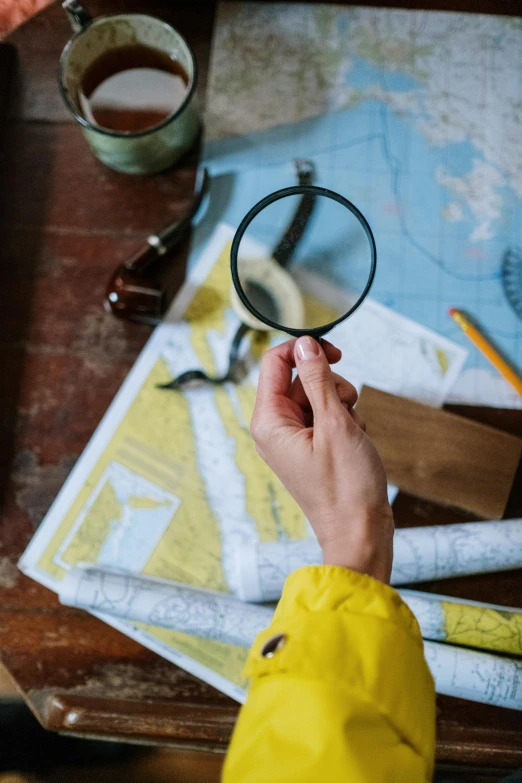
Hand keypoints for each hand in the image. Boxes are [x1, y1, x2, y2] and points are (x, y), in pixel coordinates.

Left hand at [250, 336, 393, 582]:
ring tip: (353, 430)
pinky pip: (327, 416)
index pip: (274, 363)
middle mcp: (275, 428)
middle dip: (329, 384)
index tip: (334, 353)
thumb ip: (317, 379)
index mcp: (268, 422)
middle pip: (299, 379)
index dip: (304, 350)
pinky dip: (345, 421)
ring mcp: (293, 439)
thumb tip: (305, 344)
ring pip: (317, 396)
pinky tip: (355, 441)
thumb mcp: (334, 423)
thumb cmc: (346, 486)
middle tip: (346, 405)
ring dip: (341, 404)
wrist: (361, 532)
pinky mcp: (311, 447)